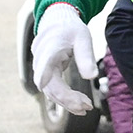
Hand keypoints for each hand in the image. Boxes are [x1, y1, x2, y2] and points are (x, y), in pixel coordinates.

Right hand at [31, 1, 95, 115]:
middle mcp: (41, 60)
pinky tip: (78, 106)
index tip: (42, 84)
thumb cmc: (71, 29)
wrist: (57, 23)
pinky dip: (64, 99)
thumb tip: (92, 77)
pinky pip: (52, 91)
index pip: (44, 61)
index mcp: (50, 48)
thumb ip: (86, 56)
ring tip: (86, 108)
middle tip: (87, 107)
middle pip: (50, 84)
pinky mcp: (45, 75)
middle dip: (67, 98)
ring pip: (50, 91)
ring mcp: (41, 69)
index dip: (43, 73)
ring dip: (67, 102)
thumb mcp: (83, 38)